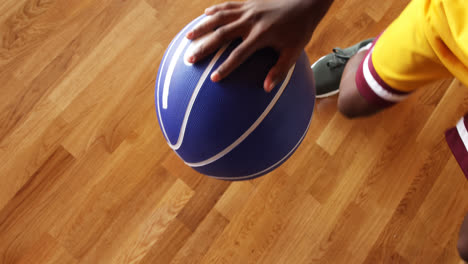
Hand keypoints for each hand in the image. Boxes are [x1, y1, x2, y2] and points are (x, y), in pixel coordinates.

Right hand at [186, 0, 331, 91]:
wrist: (305, 1)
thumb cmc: (300, 30)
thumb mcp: (293, 51)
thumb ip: (279, 70)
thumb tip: (266, 89)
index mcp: (261, 35)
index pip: (239, 54)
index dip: (226, 67)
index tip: (213, 79)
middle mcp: (250, 22)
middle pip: (221, 35)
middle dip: (204, 47)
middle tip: (190, 59)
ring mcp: (247, 10)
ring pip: (219, 18)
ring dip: (202, 27)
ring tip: (187, 38)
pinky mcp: (248, 3)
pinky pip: (227, 6)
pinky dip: (214, 10)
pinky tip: (204, 16)